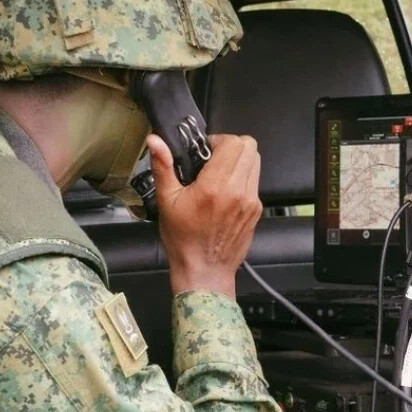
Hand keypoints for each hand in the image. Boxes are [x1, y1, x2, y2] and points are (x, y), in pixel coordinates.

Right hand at [146, 133, 261, 297]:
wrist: (205, 272)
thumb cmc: (184, 240)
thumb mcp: (167, 201)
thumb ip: (163, 166)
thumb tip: (155, 141)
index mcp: (215, 186)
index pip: (233, 143)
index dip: (218, 140)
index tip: (204, 151)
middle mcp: (238, 191)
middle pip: (250, 147)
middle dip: (231, 147)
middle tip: (213, 159)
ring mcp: (251, 201)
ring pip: (255, 163)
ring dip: (239, 161)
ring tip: (219, 175)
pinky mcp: (256, 211)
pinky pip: (254, 182)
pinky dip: (242, 179)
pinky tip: (225, 192)